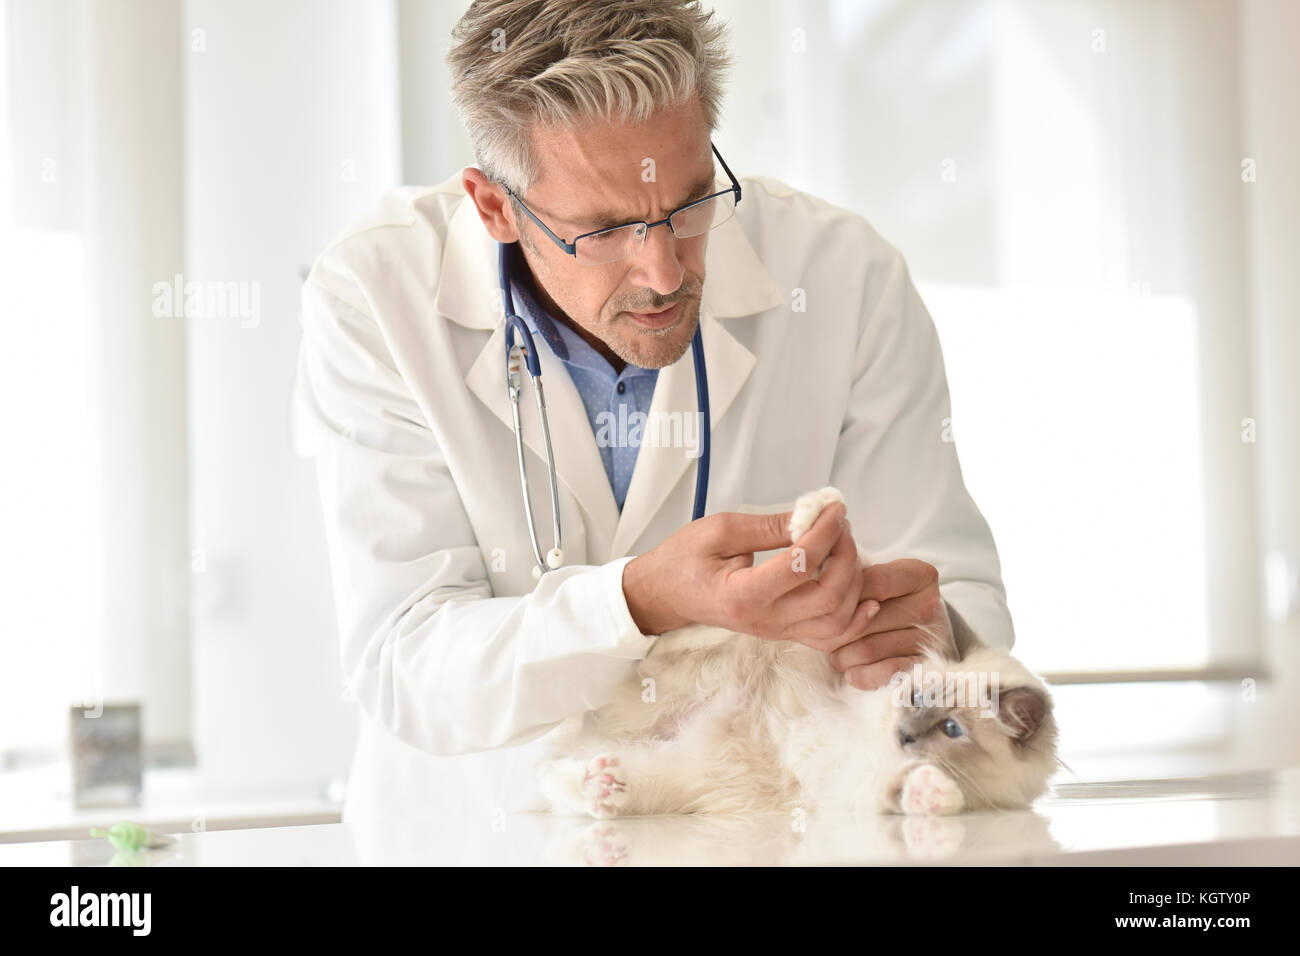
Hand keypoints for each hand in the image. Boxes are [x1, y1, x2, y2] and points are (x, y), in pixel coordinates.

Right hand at [621, 501, 862, 640]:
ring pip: (837, 622)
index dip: (825, 532)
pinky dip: (854, 621)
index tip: (833, 508)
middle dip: (845, 555)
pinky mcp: (783, 634)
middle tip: (839, 525)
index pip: (801, 564)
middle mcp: (763, 621)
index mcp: (742, 594)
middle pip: (828, 596)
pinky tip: (865, 597)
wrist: (665, 594)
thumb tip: (812, 515)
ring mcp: (776, 632)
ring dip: (853, 584)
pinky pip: (829, 639)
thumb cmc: (685, 560)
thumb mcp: (720, 530)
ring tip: (845, 550)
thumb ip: (769, 526)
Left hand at [826, 559, 957, 689]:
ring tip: (836, 652)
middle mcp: (930, 606)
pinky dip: (861, 676)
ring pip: (868, 649)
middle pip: (866, 619)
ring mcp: (931, 639)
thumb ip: (854, 581)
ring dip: (842, 655)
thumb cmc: (887, 601)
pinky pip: (885, 674)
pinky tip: (851, 672)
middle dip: (835, 629)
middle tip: (823, 633)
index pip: (873, 582)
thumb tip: (822, 594)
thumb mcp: (877, 579)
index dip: (843, 594)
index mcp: (920, 576)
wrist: (919, 632)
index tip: (827, 601)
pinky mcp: (924, 668)